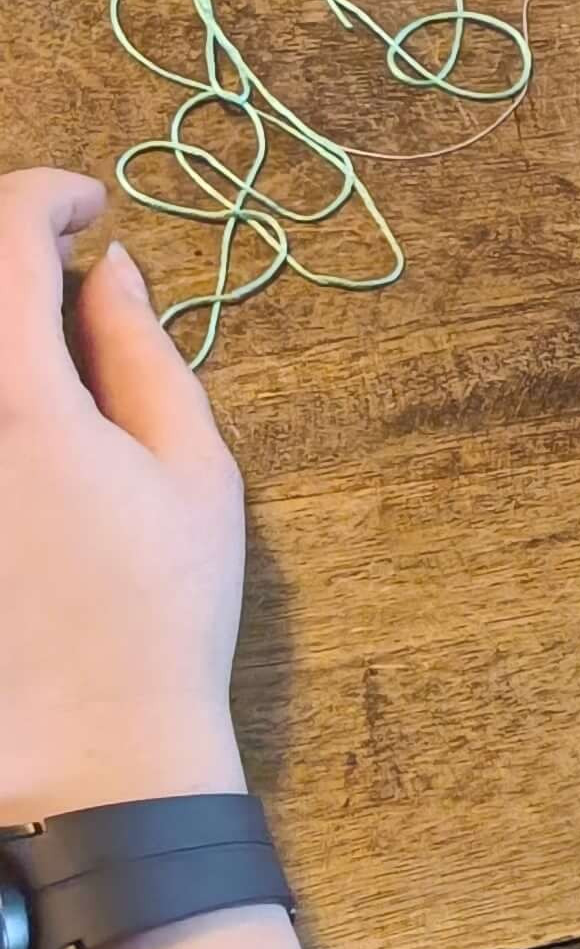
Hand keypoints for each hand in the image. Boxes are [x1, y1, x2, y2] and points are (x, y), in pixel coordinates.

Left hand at [0, 171, 248, 819]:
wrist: (85, 755)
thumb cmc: (159, 614)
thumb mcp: (191, 469)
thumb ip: (143, 352)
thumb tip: (108, 272)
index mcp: (16, 398)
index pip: (2, 233)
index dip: (45, 194)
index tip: (90, 208)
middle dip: (9, 256)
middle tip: (61, 272)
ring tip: (40, 356)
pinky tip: (23, 434)